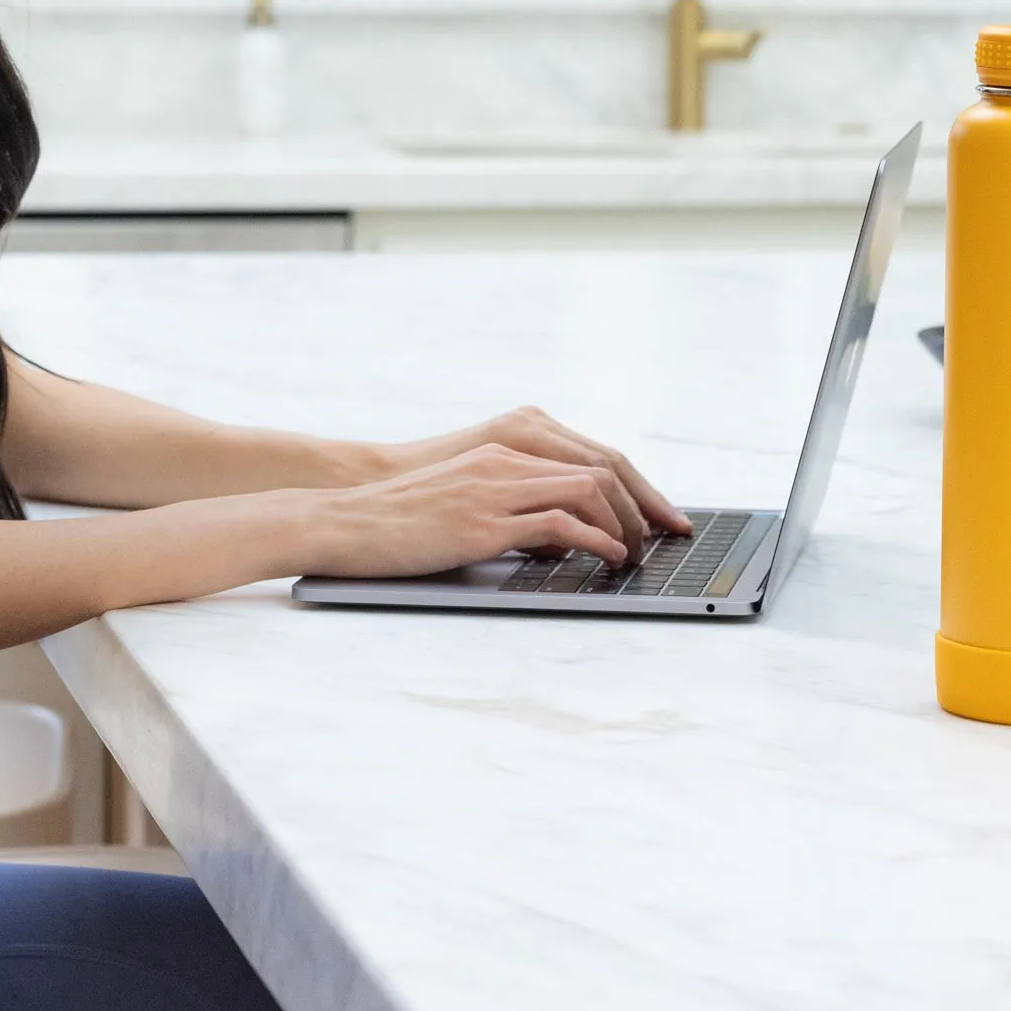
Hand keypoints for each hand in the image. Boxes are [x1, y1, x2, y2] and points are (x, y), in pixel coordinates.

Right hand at [309, 443, 655, 577]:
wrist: (346, 520)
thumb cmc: (398, 522)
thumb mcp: (462, 503)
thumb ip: (509, 510)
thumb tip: (556, 540)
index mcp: (501, 452)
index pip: (586, 457)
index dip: (632, 486)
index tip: (660, 514)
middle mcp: (504, 461)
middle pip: (600, 467)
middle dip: (643, 503)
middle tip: (665, 535)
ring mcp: (495, 489)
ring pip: (587, 488)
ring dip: (623, 522)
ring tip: (635, 551)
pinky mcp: (484, 522)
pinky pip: (559, 523)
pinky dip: (595, 539)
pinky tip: (607, 558)